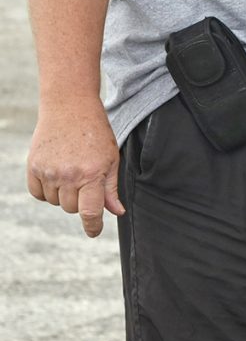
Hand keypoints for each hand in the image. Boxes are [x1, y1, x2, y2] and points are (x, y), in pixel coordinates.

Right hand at [26, 98, 123, 237]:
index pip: (90, 212)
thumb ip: (111, 188)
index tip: (94, 232)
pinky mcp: (33, 167)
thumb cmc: (95, 133)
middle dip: (80, 201)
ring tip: (71, 170)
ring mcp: (48, 172)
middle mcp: (69, 176)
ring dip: (63, 194)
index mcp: (92, 174)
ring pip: (55, 202)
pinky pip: (38, 194)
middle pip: (72, 209)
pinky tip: (55, 173)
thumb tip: (117, 212)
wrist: (70, 108)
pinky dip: (46, 190)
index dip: (93, 226)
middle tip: (85, 180)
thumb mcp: (111, 159)